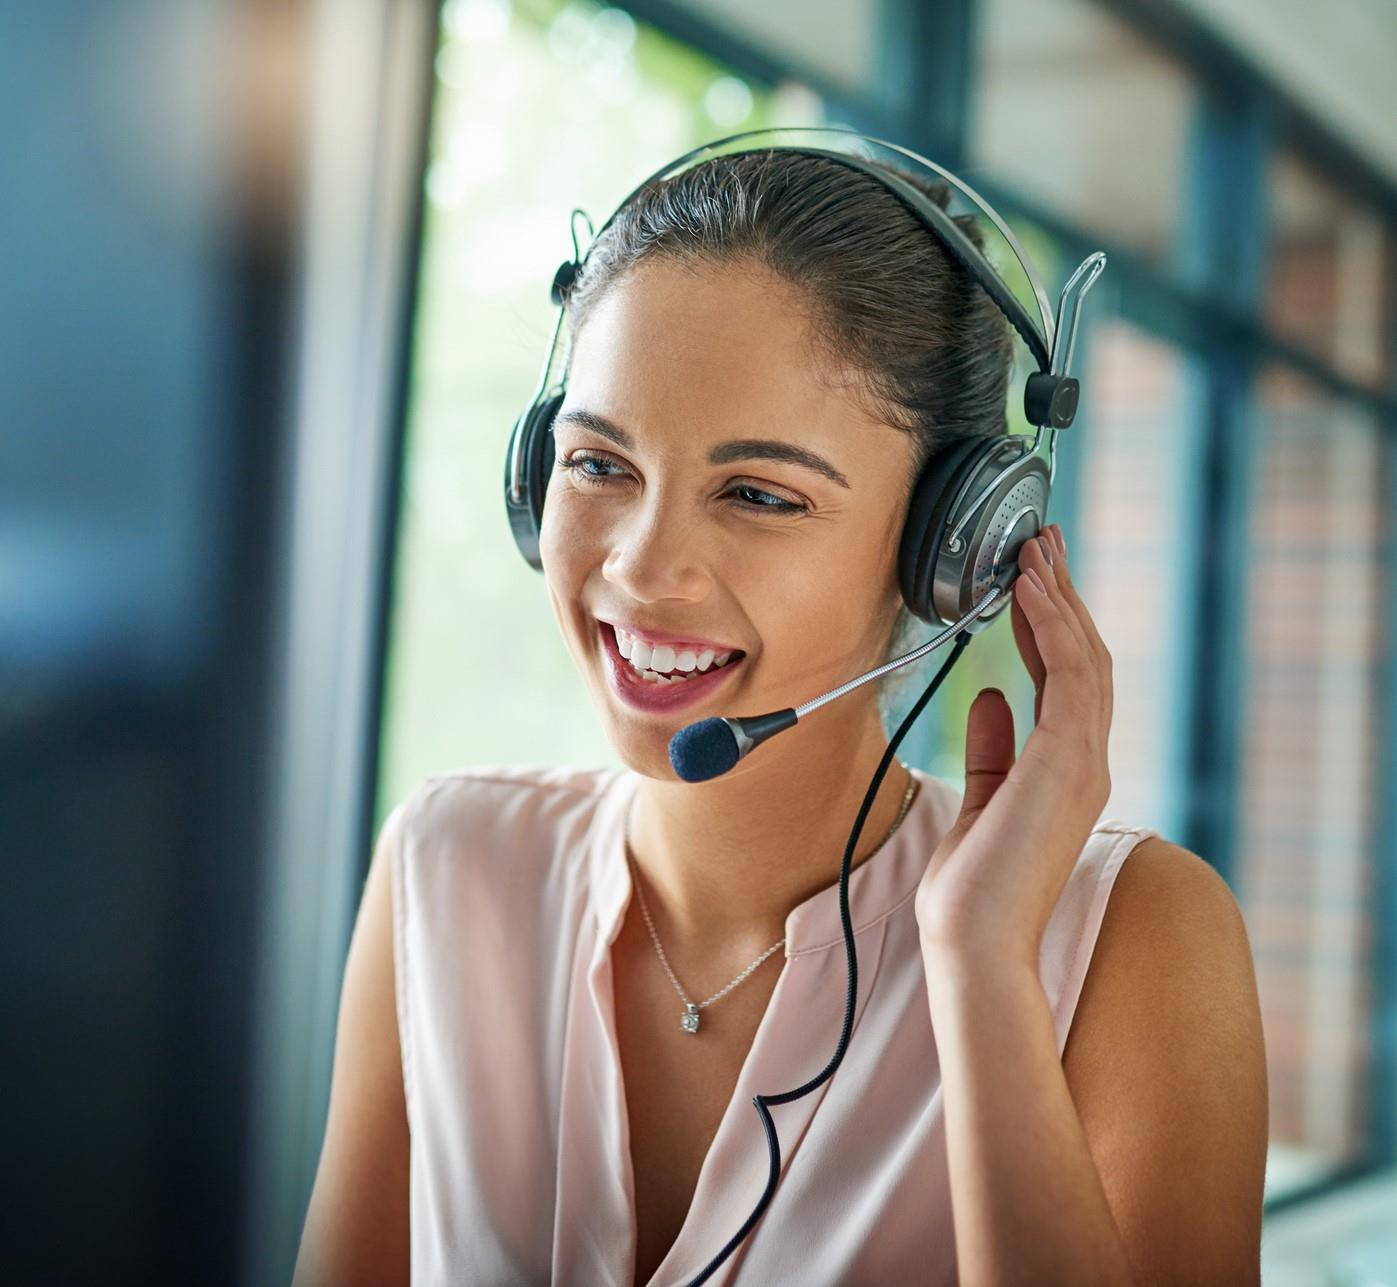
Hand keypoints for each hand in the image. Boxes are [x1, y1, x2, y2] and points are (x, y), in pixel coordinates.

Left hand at [913, 525, 1114, 969]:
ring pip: (1084, 657)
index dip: (1052, 623)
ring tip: (1034, 549)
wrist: (973, 941)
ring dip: (1058, 598)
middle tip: (1041, 542)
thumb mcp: (980, 799)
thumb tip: (992, 697)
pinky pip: (1070, 676)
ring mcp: (1083, 761)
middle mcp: (1085, 760)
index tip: (1031, 579)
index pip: (1067, 679)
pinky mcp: (1067, 762)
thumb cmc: (974, 887)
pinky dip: (1051, 627)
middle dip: (1062, 595)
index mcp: (1066, 770)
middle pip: (1084, 657)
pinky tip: (1030, 591)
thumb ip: (992, 749)